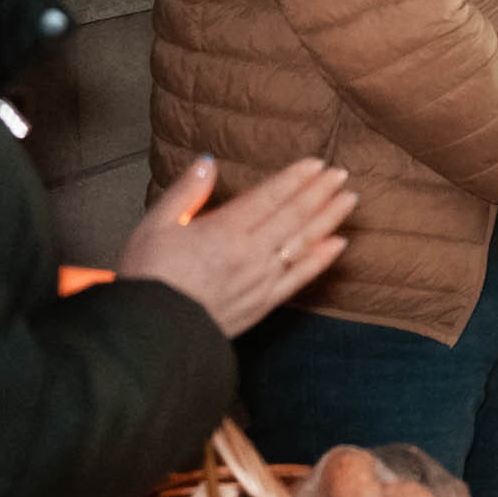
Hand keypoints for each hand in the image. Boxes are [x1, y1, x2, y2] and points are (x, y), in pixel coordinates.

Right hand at [120, 156, 355, 338]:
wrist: (150, 334)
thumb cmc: (148, 278)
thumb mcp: (155, 226)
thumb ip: (185, 193)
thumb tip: (207, 162)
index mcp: (223, 231)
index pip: (270, 197)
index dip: (296, 178)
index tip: (317, 164)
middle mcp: (250, 253)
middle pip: (293, 216)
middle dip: (320, 192)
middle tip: (342, 174)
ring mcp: (261, 280)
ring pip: (303, 243)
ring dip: (329, 219)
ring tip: (349, 200)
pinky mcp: (263, 305)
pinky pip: (300, 278)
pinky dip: (321, 259)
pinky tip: (338, 244)